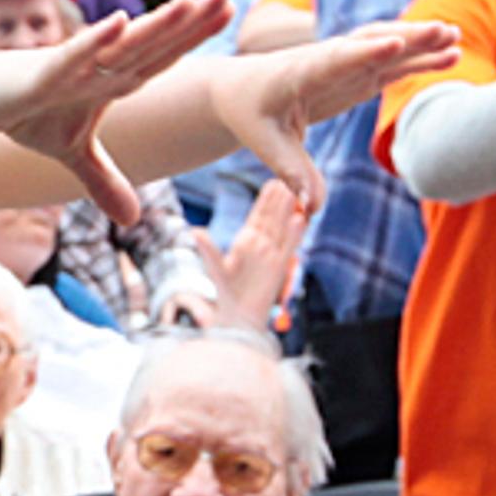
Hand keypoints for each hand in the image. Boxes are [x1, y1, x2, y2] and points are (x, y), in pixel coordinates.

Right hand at [0, 0, 224, 223]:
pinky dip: (97, 41)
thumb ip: (104, 181)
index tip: (230, 11)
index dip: (195, 36)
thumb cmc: (29, 112)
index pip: (162, 57)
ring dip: (156, 27)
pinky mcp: (44, 73)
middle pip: (154, 45)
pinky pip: (75, 56)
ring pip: (123, 47)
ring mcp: (75, 67)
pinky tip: (120, 21)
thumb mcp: (73, 154)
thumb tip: (133, 221)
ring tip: (190, 3)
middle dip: (190, 23)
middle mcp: (101, 68)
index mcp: (114, 80)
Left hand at [190, 176, 309, 334]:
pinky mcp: (279, 269)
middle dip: (281, 199)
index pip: (259, 216)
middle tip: (289, 177)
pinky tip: (301, 219)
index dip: (266, 200)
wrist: (238, 319)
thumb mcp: (216, 269)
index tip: (273, 180)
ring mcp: (271, 256)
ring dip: (289, 211)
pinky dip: (294, 234)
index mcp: (246, 242)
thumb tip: (195, 230)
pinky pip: (288, 248)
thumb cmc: (226, 294)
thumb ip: (209, 250)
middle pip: (273, 218)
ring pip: (283, 229)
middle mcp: (261, 246)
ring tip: (297, 192)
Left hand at [210, 21, 463, 207]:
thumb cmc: (249, 112)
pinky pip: (392, 61)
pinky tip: (451, 52)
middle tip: (442, 30)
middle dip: (405, 38)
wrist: (241, 87)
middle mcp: (327, 60)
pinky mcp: (357, 71)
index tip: (392, 44)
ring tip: (455, 34)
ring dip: (419, 40)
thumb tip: (310, 208)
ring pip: (385, 46)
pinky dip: (419, 56)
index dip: (363, 53)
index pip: (334, 62)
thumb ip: (291, 171)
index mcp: (300, 73)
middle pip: (369, 45)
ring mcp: (345, 63)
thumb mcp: (264, 143)